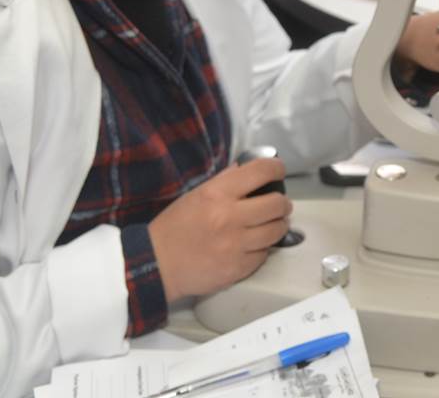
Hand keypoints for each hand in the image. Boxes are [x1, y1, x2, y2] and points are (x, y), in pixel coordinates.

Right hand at [148, 157, 291, 303]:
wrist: (156, 265)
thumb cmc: (175, 227)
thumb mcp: (196, 195)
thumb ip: (225, 181)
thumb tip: (247, 169)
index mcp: (218, 194)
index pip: (262, 171)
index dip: (276, 169)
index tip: (278, 172)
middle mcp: (230, 218)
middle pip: (278, 203)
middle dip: (282, 202)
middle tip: (278, 204)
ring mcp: (236, 245)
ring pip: (277, 230)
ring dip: (278, 225)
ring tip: (270, 224)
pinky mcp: (238, 268)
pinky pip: (264, 255)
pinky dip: (262, 249)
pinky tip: (253, 245)